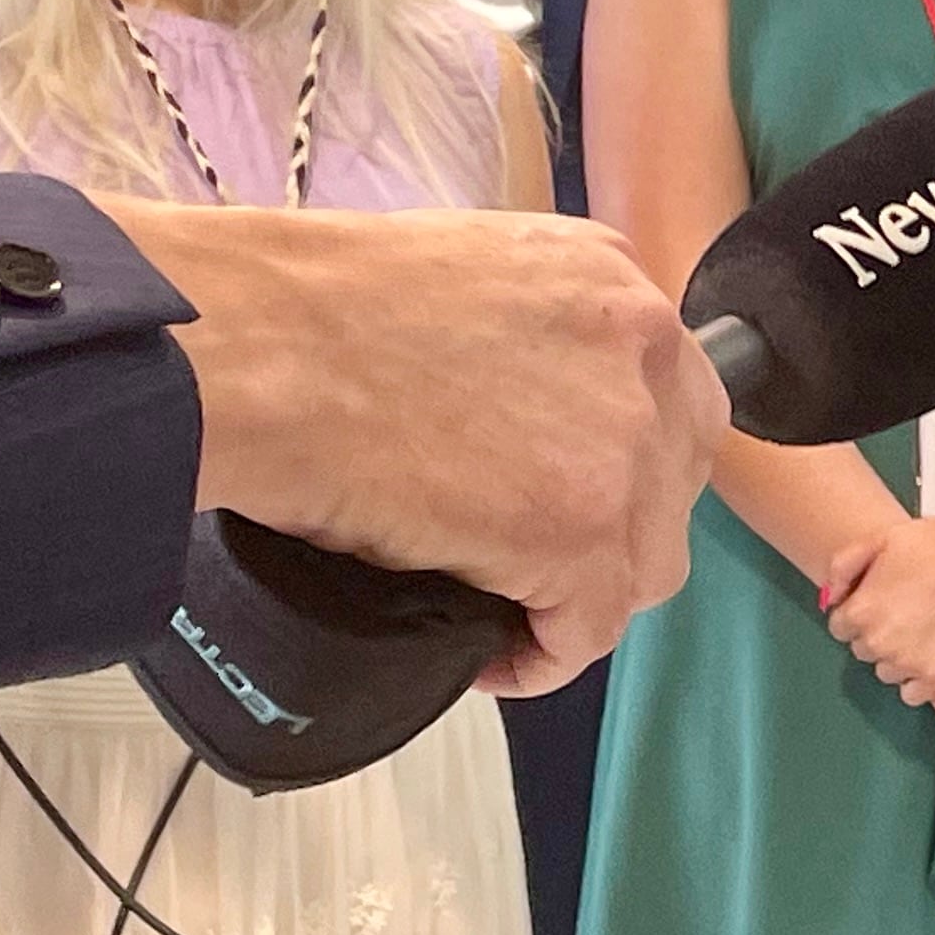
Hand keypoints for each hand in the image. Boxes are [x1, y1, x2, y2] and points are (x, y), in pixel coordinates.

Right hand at [122, 200, 727, 698]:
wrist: (261, 344)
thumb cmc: (309, 310)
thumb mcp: (462, 279)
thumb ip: (523, 335)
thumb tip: (511, 416)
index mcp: (609, 277)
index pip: (667, 392)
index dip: (621, 461)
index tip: (558, 498)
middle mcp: (642, 347)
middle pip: (673, 476)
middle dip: (617, 526)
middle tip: (533, 559)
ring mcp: (624, 438)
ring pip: (645, 558)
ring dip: (583, 595)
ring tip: (506, 610)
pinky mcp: (581, 525)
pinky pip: (589, 626)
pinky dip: (542, 656)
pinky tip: (491, 657)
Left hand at [824, 496, 934, 698]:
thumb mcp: (881, 538)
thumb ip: (844, 566)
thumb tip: (831, 599)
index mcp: (860, 610)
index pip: (840, 627)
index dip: (860, 611)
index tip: (881, 601)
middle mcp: (878, 641)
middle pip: (863, 649)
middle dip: (877, 632)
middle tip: (906, 611)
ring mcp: (907, 662)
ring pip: (886, 671)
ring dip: (897, 656)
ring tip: (922, 630)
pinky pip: (912, 693)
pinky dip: (917, 680)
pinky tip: (930, 656)